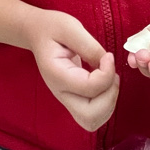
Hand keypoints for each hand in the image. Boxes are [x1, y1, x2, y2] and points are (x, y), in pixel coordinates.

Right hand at [23, 9, 118, 130]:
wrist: (37, 33)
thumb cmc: (52, 28)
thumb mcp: (70, 27)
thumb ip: (89, 46)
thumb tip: (106, 63)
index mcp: (56, 74)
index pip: (89, 88)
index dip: (106, 74)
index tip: (108, 56)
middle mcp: (60, 92)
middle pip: (89, 116)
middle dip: (109, 97)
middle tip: (111, 75)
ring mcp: (66, 100)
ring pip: (92, 121)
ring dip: (109, 103)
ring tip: (109, 79)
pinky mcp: (73, 101)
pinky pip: (93, 116)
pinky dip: (106, 105)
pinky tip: (105, 84)